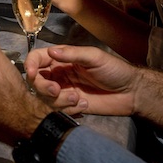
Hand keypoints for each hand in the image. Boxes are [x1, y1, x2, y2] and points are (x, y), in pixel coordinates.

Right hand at [24, 44, 162, 128]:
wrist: (131, 93)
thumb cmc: (115, 70)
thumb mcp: (94, 57)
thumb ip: (72, 54)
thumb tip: (51, 52)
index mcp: (62, 59)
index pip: (37, 59)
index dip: (30, 65)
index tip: (31, 73)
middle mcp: (59, 74)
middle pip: (36, 80)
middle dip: (43, 86)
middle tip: (56, 90)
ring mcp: (64, 91)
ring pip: (45, 98)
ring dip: (59, 100)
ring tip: (78, 99)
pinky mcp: (70, 106)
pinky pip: (58, 110)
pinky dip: (69, 109)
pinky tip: (84, 106)